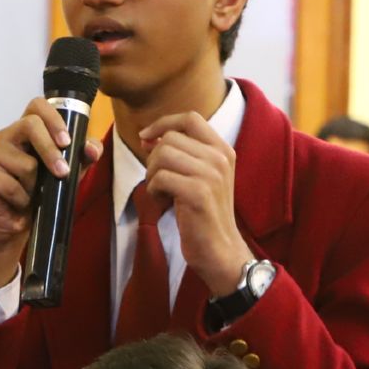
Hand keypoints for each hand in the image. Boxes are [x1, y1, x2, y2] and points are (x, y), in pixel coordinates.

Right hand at [0, 99, 101, 291]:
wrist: (15, 226)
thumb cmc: (40, 195)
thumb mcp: (68, 174)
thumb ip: (81, 157)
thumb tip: (92, 149)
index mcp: (25, 130)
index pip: (37, 105)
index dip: (53, 118)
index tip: (67, 141)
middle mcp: (6, 136)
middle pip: (29, 125)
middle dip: (50, 151)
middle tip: (63, 173)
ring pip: (24, 163)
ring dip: (34, 186)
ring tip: (31, 195)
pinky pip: (9, 185)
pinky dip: (20, 199)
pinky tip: (17, 203)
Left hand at [139, 113, 252, 298]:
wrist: (220, 250)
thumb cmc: (204, 215)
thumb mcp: (200, 176)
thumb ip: (181, 154)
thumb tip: (148, 136)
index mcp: (223, 150)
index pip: (190, 118)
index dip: (163, 123)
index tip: (146, 137)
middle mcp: (220, 158)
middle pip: (170, 138)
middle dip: (153, 158)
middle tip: (158, 180)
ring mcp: (211, 174)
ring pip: (162, 154)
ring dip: (152, 173)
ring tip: (160, 191)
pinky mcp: (198, 193)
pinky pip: (161, 177)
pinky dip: (154, 190)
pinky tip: (162, 202)